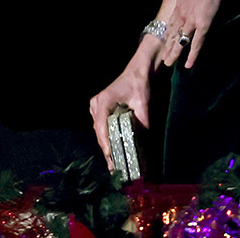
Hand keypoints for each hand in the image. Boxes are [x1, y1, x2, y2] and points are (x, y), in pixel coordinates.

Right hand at [89, 51, 153, 170]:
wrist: (138, 72)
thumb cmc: (140, 85)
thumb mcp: (144, 105)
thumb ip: (142, 125)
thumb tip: (143, 147)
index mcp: (104, 101)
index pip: (101, 127)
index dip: (105, 144)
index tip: (111, 158)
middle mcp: (96, 104)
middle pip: (99, 131)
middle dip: (107, 149)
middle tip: (114, 168)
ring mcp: (96, 105)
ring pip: (99, 130)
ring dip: (107, 144)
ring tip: (114, 163)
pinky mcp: (99, 108)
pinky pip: (101, 126)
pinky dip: (107, 137)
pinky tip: (113, 149)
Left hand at [161, 0, 220, 68]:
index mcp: (179, 6)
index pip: (172, 23)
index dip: (169, 33)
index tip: (166, 40)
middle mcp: (182, 16)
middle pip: (172, 35)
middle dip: (167, 47)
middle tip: (163, 58)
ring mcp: (191, 22)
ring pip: (180, 42)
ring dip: (174, 53)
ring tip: (168, 63)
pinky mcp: (202, 26)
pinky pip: (196, 44)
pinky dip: (192, 56)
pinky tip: (188, 65)